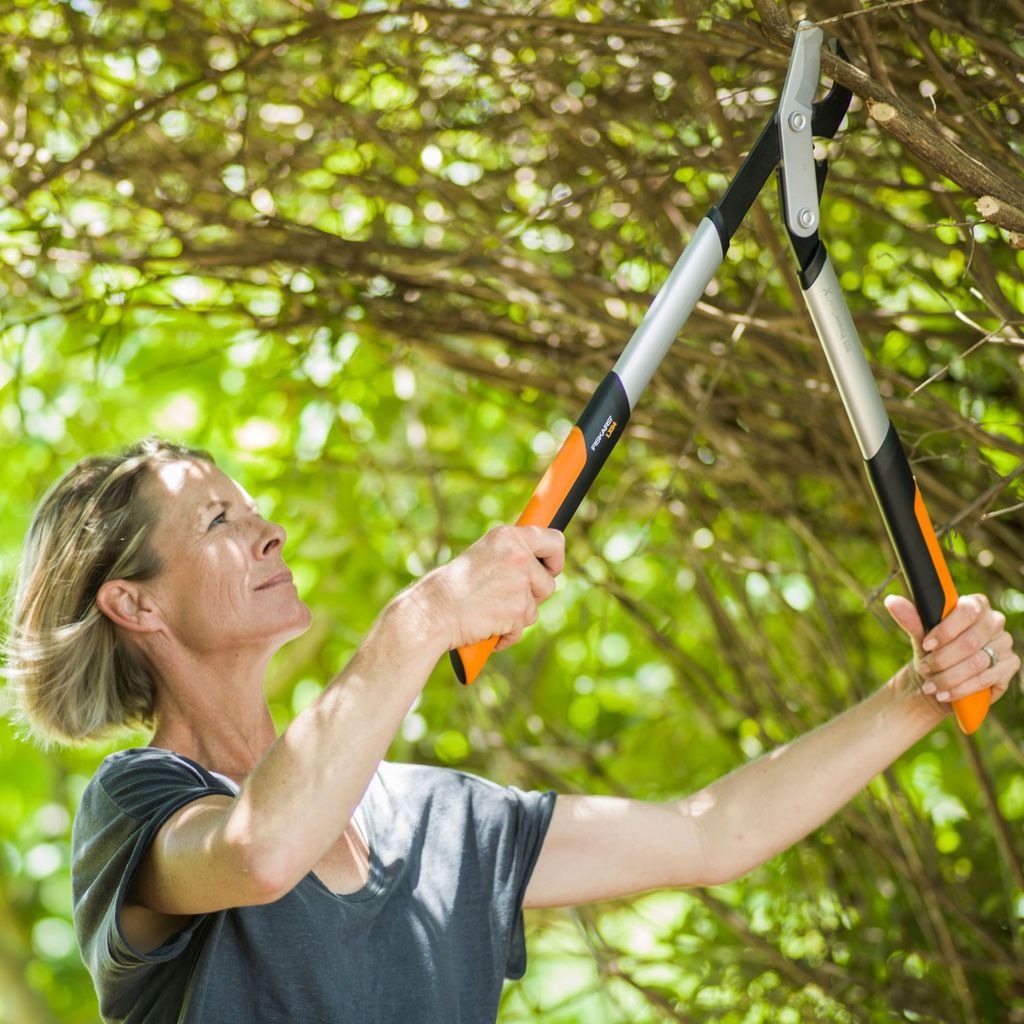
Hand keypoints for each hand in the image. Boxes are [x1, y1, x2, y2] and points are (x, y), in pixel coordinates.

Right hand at [426, 525, 564, 651]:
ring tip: (489, 611)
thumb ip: (511, 556)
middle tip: (506, 598)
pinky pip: (521, 629)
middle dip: (533, 595)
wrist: (433, 611)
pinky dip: (507, 635)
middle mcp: (518, 555)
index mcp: (508, 536)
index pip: (554, 540)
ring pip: (535, 608)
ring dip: (516, 617)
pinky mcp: (518, 609)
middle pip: (549, 582)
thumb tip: (541, 566)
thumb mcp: (483, 555)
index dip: (555, 559)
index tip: (550, 569)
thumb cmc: (453, 587)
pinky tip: (486, 627)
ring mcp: (520, 582)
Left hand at [885, 593, 1018, 715]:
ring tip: (930, 685)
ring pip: (976, 663)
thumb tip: (892, 601)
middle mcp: (994, 622)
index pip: (967, 611)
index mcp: (975, 605)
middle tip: (923, 668)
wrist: (938, 677)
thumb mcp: (920, 635)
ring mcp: (1004, 644)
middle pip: (970, 642)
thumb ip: (911, 618)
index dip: (945, 630)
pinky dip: (961, 689)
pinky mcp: (1009, 666)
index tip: (926, 644)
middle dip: (942, 659)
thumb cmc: (932, 650)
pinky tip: (944, 694)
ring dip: (949, 677)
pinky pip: (986, 679)